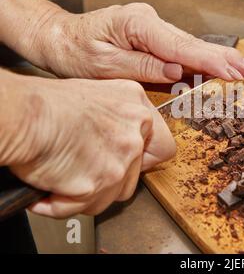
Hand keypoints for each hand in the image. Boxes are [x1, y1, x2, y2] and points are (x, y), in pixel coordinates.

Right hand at [7, 75, 175, 217]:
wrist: (23, 116)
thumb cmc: (47, 104)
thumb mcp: (97, 95)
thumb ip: (120, 117)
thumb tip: (123, 138)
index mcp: (137, 107)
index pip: (163, 147)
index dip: (145, 158)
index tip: (130, 161)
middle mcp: (135, 133)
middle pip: (136, 175)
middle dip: (112, 178)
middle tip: (90, 171)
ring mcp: (120, 159)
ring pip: (114, 194)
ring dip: (90, 193)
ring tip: (66, 179)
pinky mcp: (100, 182)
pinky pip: (86, 205)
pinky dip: (65, 204)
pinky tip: (51, 191)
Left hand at [32, 3, 243, 82]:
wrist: (59, 38)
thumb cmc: (74, 51)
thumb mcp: (103, 65)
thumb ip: (142, 67)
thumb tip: (175, 73)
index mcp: (138, 24)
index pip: (180, 47)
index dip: (210, 62)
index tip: (233, 72)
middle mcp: (149, 22)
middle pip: (192, 44)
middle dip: (224, 58)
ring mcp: (152, 28)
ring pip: (190, 46)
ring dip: (218, 58)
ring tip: (243, 68)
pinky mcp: (152, 37)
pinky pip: (180, 49)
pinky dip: (201, 59)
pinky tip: (218, 65)